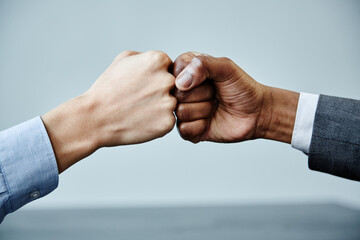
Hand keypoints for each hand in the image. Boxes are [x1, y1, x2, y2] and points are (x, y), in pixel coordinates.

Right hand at [42, 50, 176, 171]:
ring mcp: (169, 102)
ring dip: (160, 107)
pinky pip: (169, 120)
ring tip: (139, 110)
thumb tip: (162, 62)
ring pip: (172, 103)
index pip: (170, 67)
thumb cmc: (108, 89)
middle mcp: (167, 79)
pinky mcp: (168, 122)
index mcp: (158, 60)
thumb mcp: (123, 60)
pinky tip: (141, 120)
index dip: (156, 77)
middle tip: (141, 99)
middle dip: (160, 91)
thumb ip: (146, 56)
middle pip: (174, 85)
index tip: (142, 84)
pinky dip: (158, 122)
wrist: (95, 117)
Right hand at [173, 52, 298, 143]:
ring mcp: (183, 110)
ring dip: (203, 111)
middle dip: (202, 95)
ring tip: (214, 106)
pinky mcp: (188, 130)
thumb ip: (203, 65)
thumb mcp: (226, 67)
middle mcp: (181, 91)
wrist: (256, 113)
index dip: (194, 77)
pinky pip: (184, 129)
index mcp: (186, 71)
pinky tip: (210, 121)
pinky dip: (201, 126)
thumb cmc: (242, 88)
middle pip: (177, 94)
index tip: (210, 78)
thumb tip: (180, 82)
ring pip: (180, 112)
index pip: (174, 72)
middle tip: (215, 94)